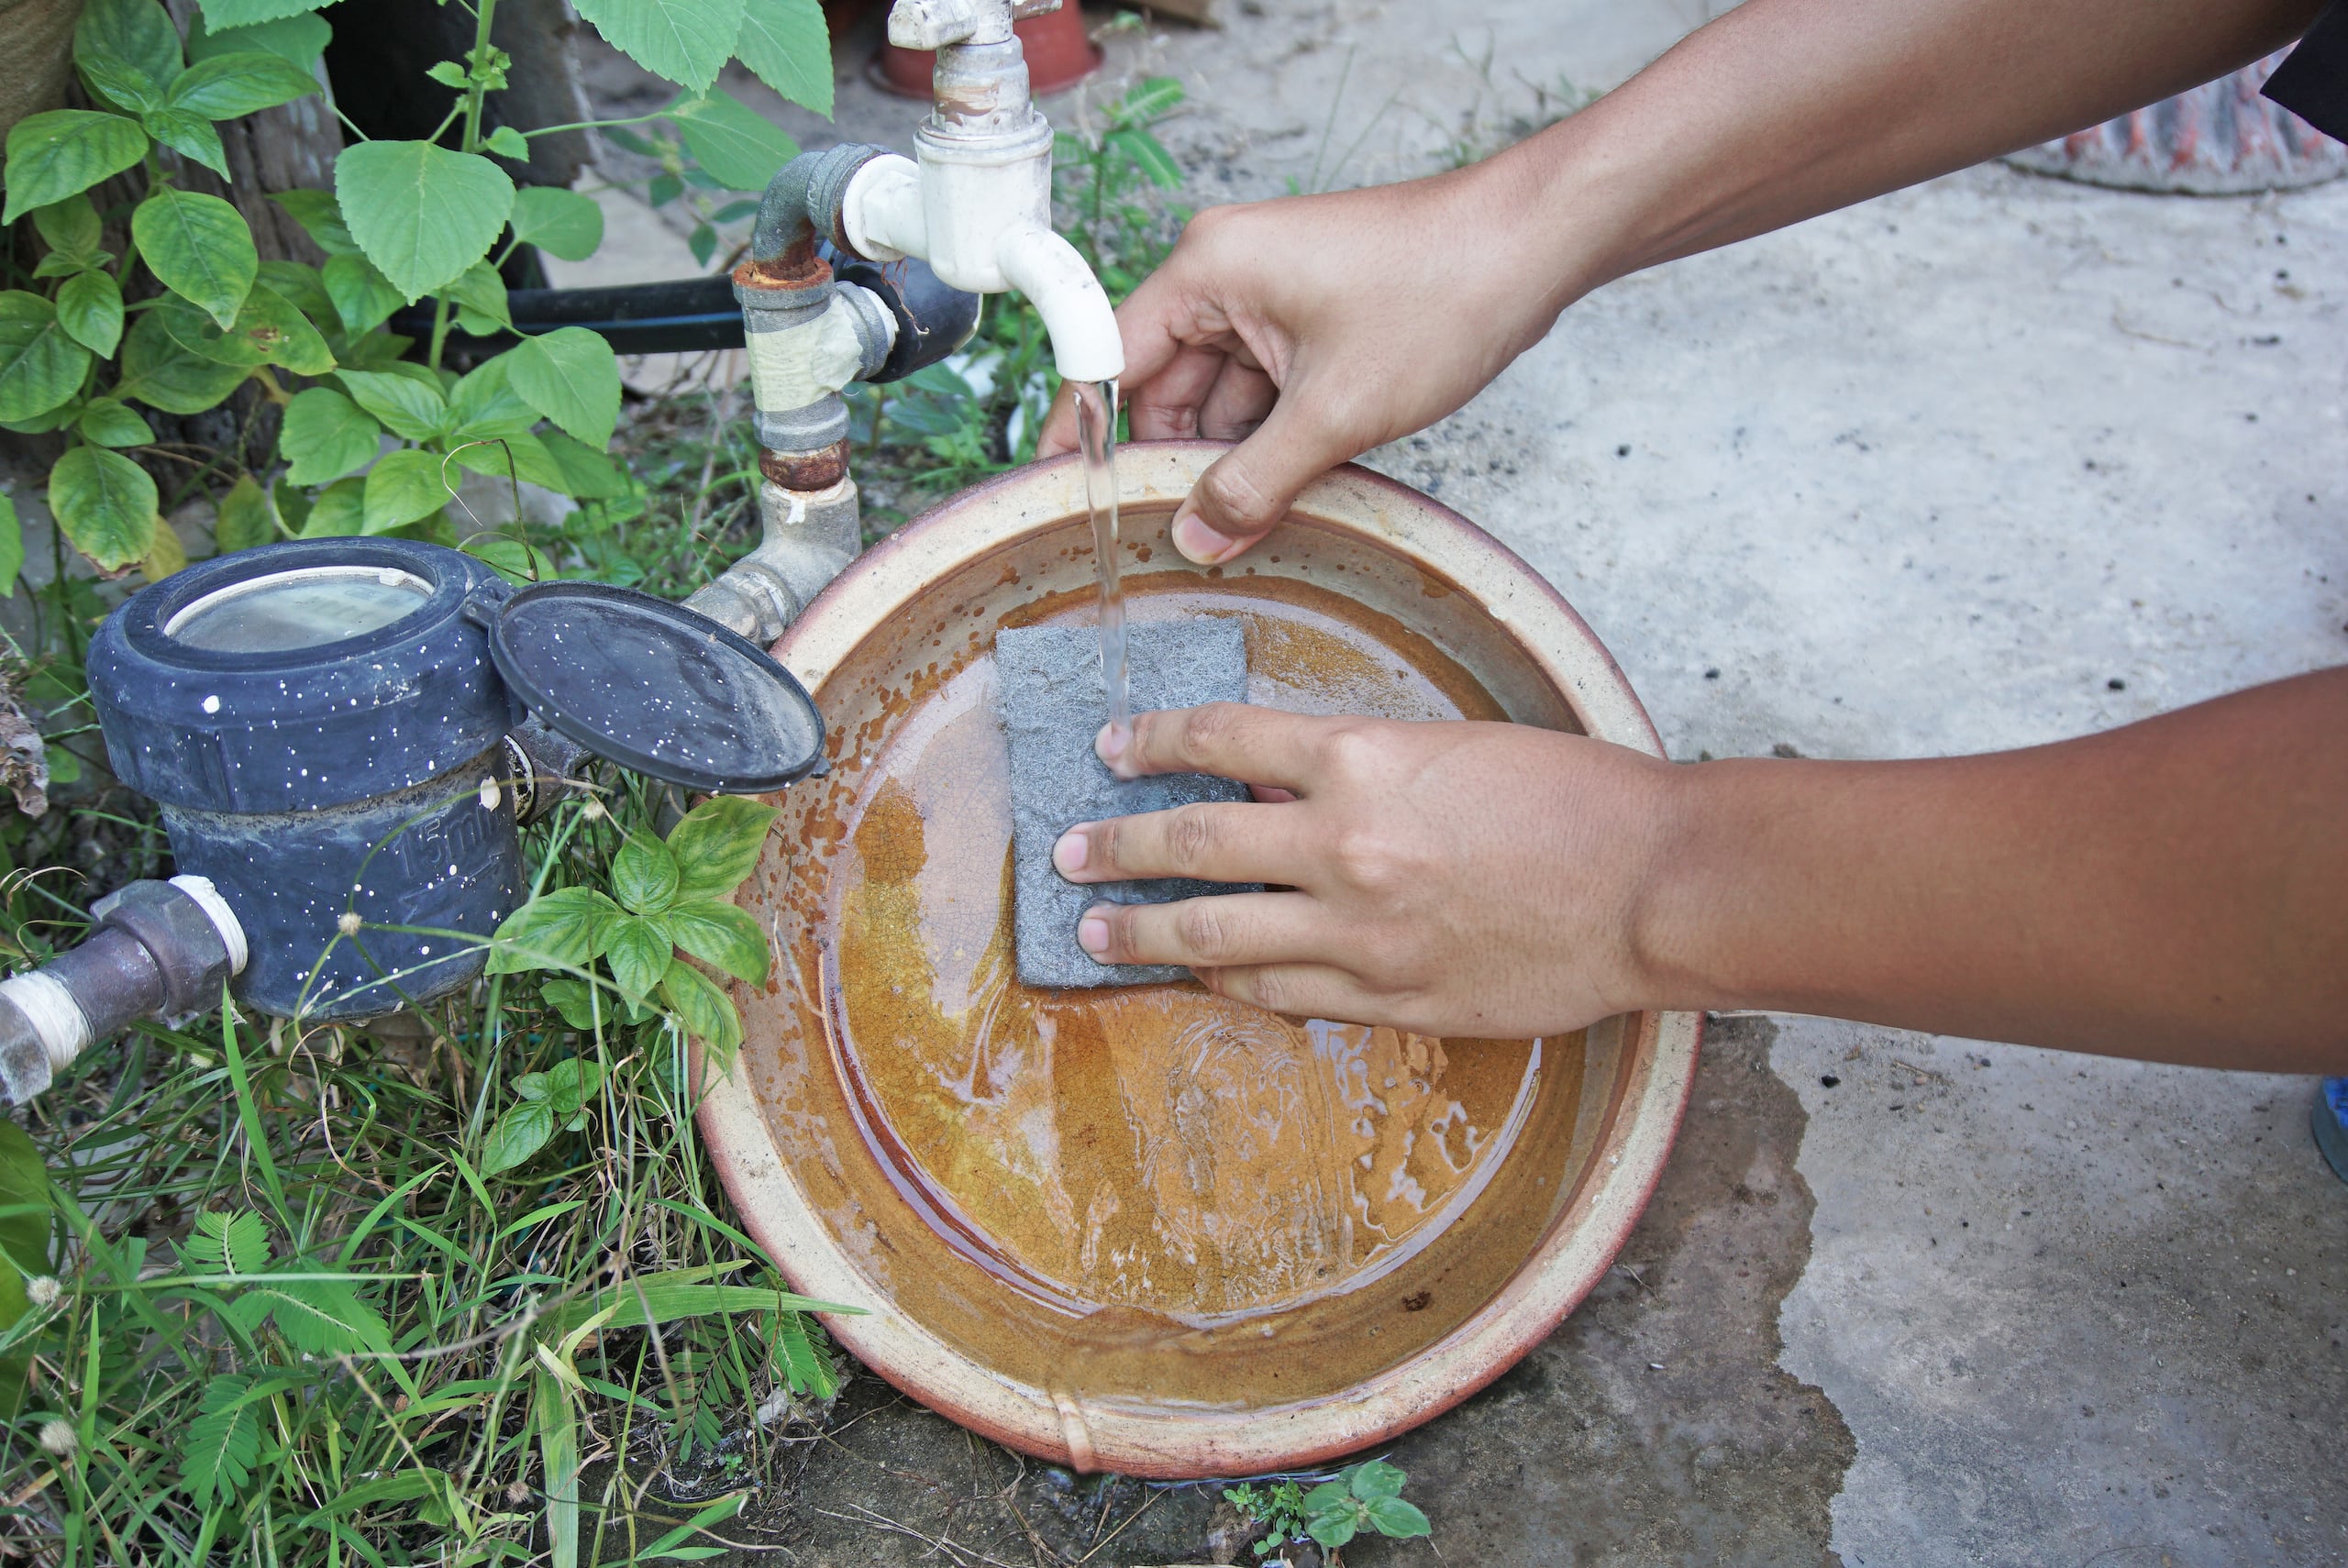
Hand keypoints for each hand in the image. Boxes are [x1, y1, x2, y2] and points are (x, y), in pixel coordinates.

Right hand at [1034, 161, 1585, 566]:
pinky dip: (1271, 439)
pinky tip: (1281, 492)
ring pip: (1220, 397)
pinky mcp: (1311, 317)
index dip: (1084, 436)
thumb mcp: (1337, 412)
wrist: (1537, 245)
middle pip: (1164, 385)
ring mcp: (1271, 295)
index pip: (1108, 361)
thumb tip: (1196, 537)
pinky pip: (1265, 389)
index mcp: (1207, 271)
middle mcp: (1226, 274)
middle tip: (1174, 540)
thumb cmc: (1441, 292)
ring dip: (1231, 459)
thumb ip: (1255, 484)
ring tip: (1236, 529)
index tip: (1065, 500)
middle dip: (1175, 462)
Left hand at [1047, 702, 1682, 1036]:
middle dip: (1116, 848)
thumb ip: (1357, 767)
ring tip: (1094, 937)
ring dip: (1144, 934)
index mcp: (1361, 759)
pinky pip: (1284, 997)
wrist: (1653, 883)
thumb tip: (1273, 788)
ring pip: (1217, 936)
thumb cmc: (1572, 797)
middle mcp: (1343, 845)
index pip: (1220, 740)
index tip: (1113, 749)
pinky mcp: (1392, 1001)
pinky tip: (1202, 979)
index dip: (1153, 741)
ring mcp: (1362, 934)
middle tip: (1067, 853)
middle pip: (1192, 844)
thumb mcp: (1452, 745)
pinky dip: (1231, 985)